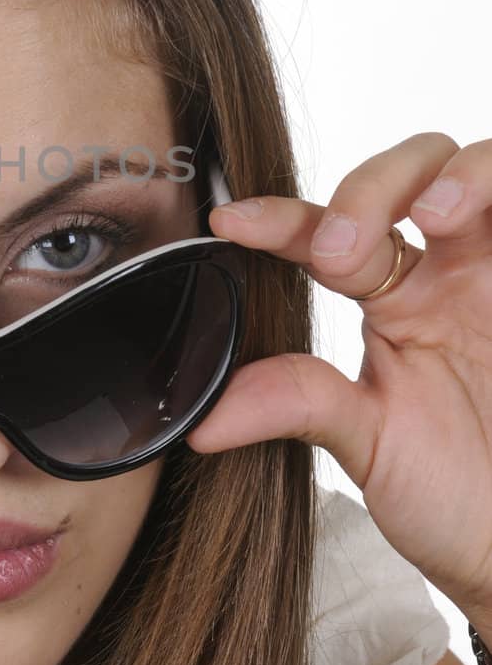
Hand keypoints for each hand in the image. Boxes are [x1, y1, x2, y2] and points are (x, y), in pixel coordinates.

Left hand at [186, 132, 491, 620]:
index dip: (278, 219)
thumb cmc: (460, 494)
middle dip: (369, 189)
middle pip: (409, 171)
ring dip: (452, 175)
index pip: (326, 234)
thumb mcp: (367, 445)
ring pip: (481, 170)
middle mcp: (449, 270)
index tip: (231, 224)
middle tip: (340, 249)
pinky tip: (480, 217)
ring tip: (432, 214)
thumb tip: (201, 415)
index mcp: (393, 298)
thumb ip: (296, 406)